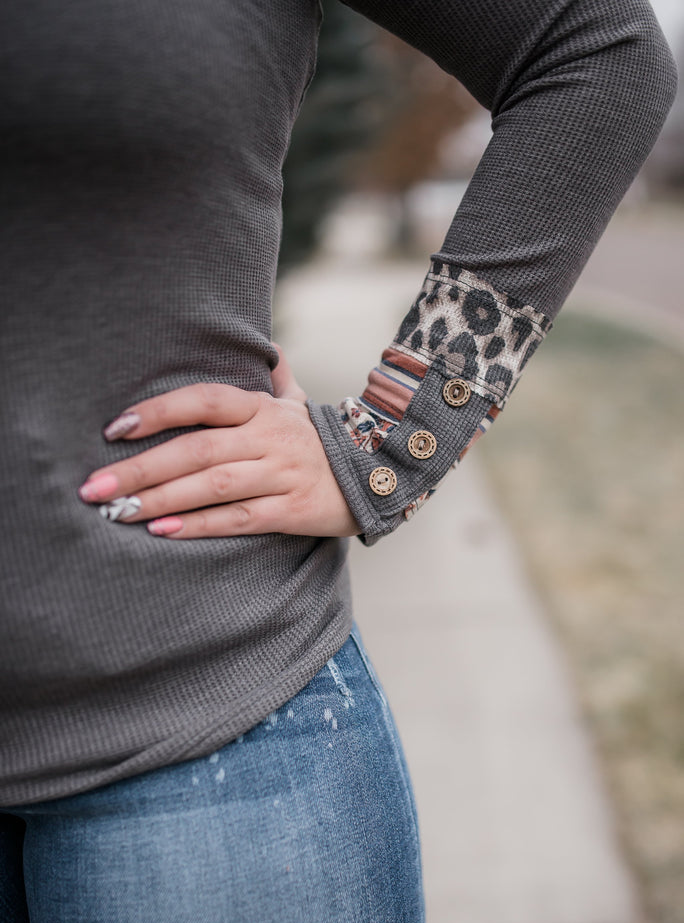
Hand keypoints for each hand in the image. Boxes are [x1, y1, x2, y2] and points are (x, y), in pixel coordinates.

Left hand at [78, 347, 359, 538]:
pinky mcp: (292, 510)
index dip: (159, 411)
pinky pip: (240, 518)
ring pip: (213, 485)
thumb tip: (265, 346)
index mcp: (263, 408)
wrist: (378, 476)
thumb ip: (275, 377)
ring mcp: (281, 474)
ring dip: (162, 499)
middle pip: (197, 450)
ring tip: (119, 511)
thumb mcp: (298, 404)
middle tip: (96, 486)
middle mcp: (270, 437)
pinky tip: (163, 531)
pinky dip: (200, 525)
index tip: (114, 429)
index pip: (204, 400)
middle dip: (142, 468)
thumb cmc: (320, 442)